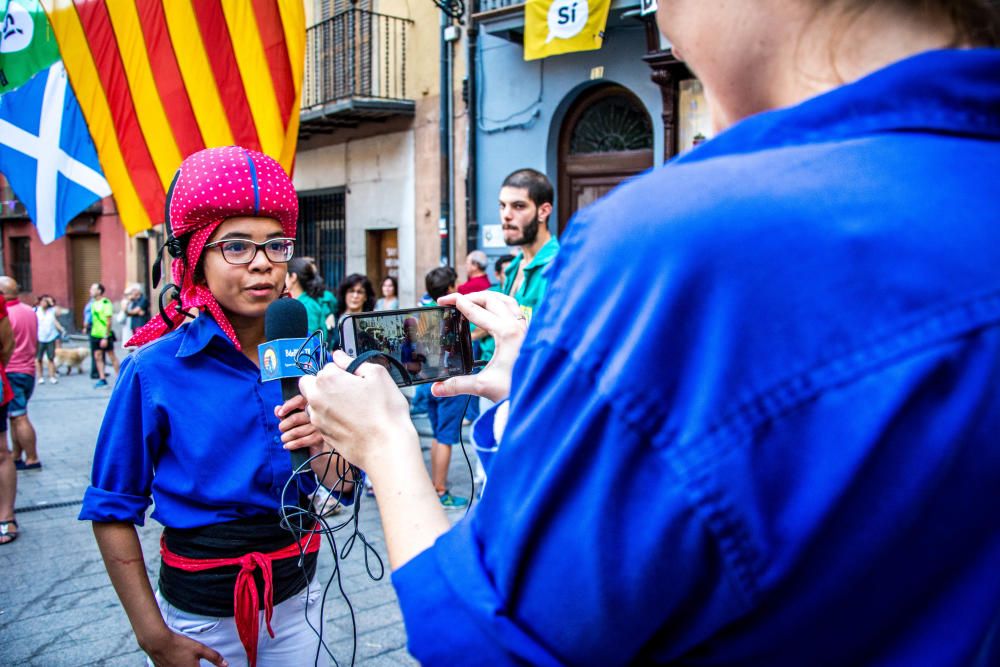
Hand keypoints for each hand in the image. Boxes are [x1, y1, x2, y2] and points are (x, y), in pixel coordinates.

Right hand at [141, 628, 227, 666]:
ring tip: (187, 661)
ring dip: (188, 666)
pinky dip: (179, 666)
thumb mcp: (200, 649)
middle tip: (196, 662)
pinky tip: (179, 661)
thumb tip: (226, 665)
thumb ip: (214, 657)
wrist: (159, 643)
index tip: (208, 666)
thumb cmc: (180, 645)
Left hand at [275, 395, 322, 455]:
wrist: (321, 440)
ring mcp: (319, 426)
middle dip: (283, 426)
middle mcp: (316, 414)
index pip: (299, 400)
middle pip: (294, 418)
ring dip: (286, 437)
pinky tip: (287, 445)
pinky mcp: (319, 438)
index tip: (280, 414)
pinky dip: (291, 445)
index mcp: (311, 404)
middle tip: (282, 429)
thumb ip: (285, 412)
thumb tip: (277, 409)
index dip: (288, 406)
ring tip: (284, 438)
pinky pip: (301, 442)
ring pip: (295, 432)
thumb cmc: (304, 425)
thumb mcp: (295, 416)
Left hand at [299, 350, 417, 472]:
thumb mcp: (378, 375)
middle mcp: (317, 398)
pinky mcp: (322, 434)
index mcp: (328, 379)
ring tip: (351, 408)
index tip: (354, 378)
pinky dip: (331, 417)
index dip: (343, 370)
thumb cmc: (385, 413)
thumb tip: (339, 356)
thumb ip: (354, 362)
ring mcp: (318, 418)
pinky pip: (321, 419)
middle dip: (324, 383)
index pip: (328, 366)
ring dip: (325, 401)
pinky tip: (351, 421)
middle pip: (310, 383)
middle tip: (346, 389)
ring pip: (314, 402)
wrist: (386, 447)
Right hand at [433, 291, 527, 402]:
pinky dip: (502, 308)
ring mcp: (526, 329)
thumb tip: (436, 388)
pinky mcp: (529, 335)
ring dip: (489, 299)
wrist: (541, 397)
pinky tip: (494, 317)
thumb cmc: (518, 389)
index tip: (445, 300)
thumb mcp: (484, 386)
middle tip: (455, 301)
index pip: (477, 311)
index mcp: (507, 333)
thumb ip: (458, 385)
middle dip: (471, 297)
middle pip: (492, 299)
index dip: (458, 303)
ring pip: (507, 301)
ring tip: (474, 301)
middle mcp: (518, 326)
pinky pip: (515, 312)